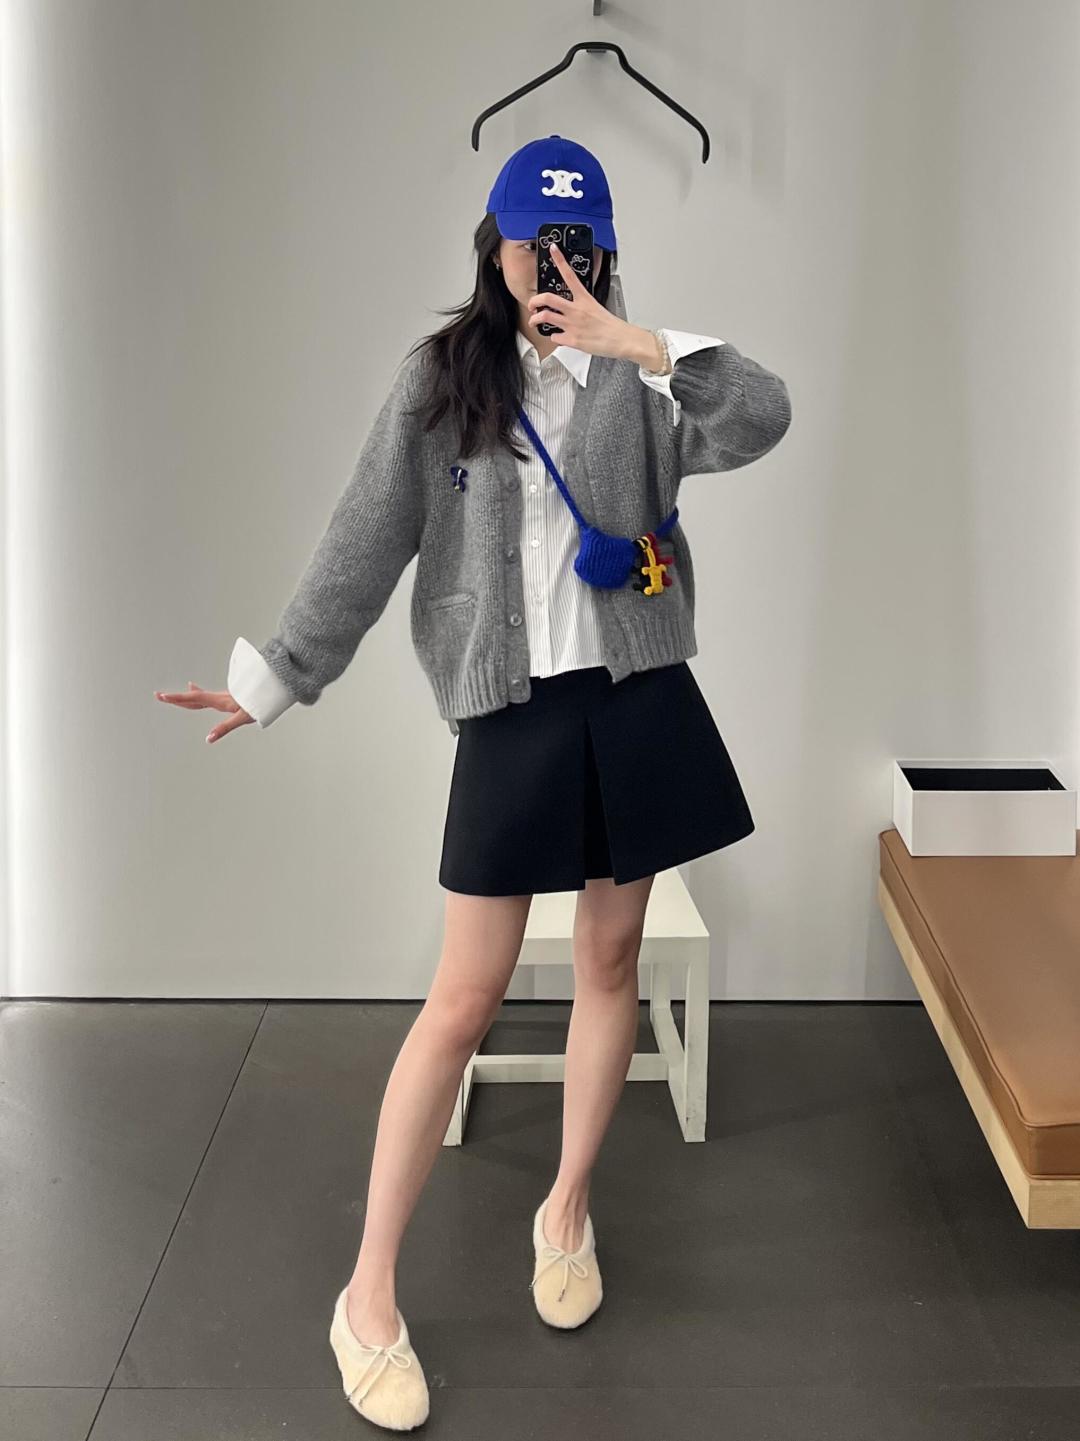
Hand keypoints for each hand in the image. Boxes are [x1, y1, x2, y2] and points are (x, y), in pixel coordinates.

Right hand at [154, 681, 254, 743]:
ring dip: (184, 696)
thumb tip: (208, 739)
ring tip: (173, 694)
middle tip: (159, 695)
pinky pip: (206, 695)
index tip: (162, 696)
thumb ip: (224, 728)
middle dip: (175, 698)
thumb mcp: (242, 718)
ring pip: (198, 696)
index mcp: (219, 701)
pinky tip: (194, 688)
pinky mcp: (226, 697)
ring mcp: (222, 696)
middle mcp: (218, 697)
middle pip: (192, 697)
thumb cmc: (258, 704)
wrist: (271, 690)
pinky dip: (196, 693)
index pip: (194, 699)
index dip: (177, 698)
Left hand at [527, 242, 657, 364]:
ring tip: (534, 321)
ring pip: (545, 317)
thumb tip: (573, 308)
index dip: (560, 259)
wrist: (620, 339)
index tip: (553, 249)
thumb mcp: (596, 308)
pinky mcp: (572, 339)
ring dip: (535, 320)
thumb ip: (582, 306)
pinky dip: (554, 337)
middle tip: (532, 304)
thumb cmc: (611, 325)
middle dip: (534, 301)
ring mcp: (572, 324)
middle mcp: (575, 310)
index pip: (570, 274)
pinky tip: (558, 337)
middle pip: (547, 298)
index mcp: (584, 299)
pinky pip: (554, 337)